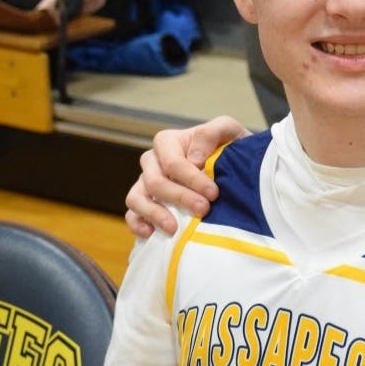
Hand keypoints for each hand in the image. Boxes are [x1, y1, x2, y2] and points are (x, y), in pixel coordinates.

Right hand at [123, 115, 250, 236]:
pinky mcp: (144, 204)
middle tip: (203, 209)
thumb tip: (194, 158)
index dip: (191, 178)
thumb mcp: (228, 131)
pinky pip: (131, 215)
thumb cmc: (228, 148)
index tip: (214, 193)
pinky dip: (138, 225)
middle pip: (155, 181)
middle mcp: (152, 162)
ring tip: (174, 228)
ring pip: (136, 198)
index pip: (172, 162)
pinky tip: (152, 234)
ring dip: (154, 214)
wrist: (233, 167)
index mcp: (168, 142)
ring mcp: (145, 184)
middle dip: (179, 197)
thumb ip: (211, 133)